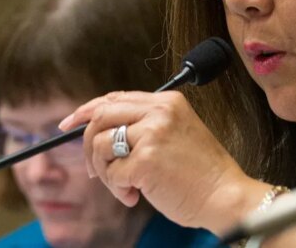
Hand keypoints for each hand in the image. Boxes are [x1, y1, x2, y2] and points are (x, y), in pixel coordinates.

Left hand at [59, 90, 265, 231]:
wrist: (225, 195)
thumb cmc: (202, 172)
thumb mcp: (177, 133)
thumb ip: (146, 125)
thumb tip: (102, 130)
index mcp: (167, 102)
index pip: (115, 98)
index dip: (87, 111)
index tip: (69, 124)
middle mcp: (159, 112)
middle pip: (100, 116)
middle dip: (87, 145)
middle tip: (94, 169)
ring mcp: (152, 134)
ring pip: (100, 146)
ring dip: (105, 173)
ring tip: (125, 187)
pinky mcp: (145, 160)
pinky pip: (111, 173)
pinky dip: (118, 189)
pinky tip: (136, 196)